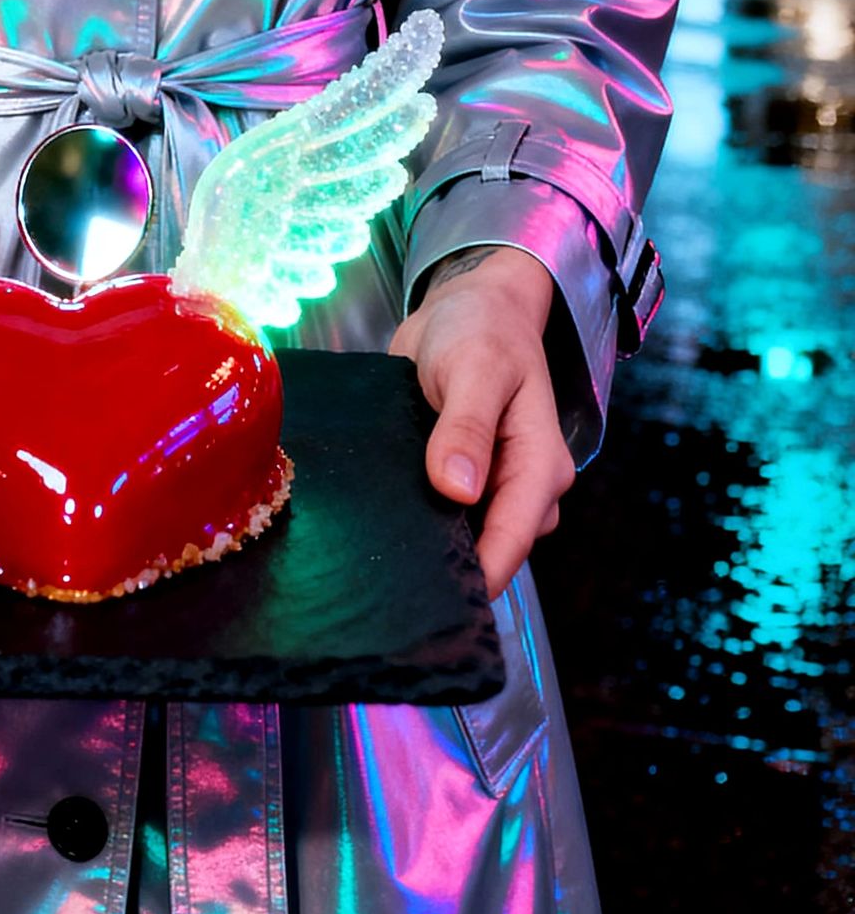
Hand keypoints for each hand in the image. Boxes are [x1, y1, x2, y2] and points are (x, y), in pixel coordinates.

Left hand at [389, 245, 575, 598]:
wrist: (469, 304)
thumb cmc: (482, 328)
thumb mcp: (475, 366)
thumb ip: (467, 425)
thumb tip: (459, 490)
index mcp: (541, 465)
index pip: (511, 540)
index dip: (475, 577)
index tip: (427, 609)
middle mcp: (524, 486)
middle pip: (489, 549)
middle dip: (445, 569)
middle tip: (383, 590)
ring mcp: (493, 487)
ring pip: (463, 537)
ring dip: (426, 546)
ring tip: (371, 562)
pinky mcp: (462, 482)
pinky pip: (444, 516)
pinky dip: (417, 521)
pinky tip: (379, 528)